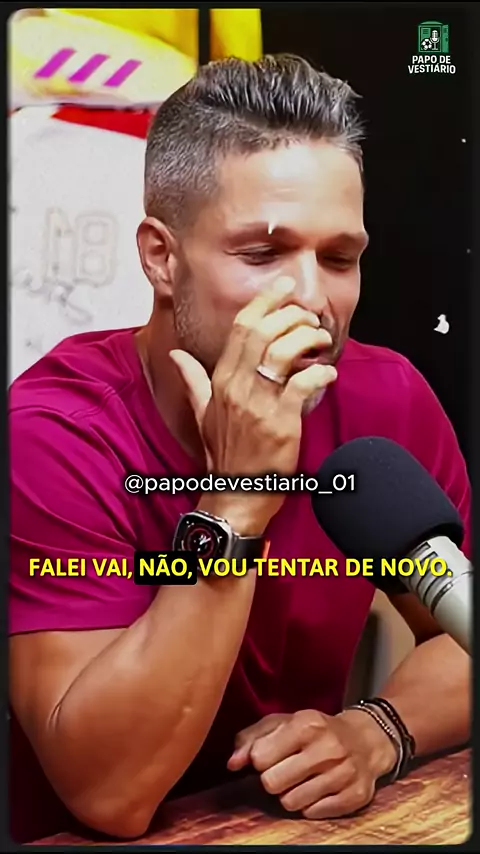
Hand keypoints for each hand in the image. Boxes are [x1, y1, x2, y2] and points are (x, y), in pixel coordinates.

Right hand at [170, 277, 336, 534]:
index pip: (241, 328)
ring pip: (283, 352)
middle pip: (263, 332)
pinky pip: (303, 385)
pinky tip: (328, 375)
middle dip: (290, 315)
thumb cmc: (224, 455)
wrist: (236, 494)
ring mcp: (258, 405)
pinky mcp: (281, 423)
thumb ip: (193, 380)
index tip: (283, 289)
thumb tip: (176, 355)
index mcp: (220, 381)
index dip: (264, 302)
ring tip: (321, 341)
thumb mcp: (202, 414)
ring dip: (308, 339)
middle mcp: (237, 388)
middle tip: (309, 316)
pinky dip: (320, 374)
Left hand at [227, 709, 397, 818]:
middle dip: (273, 780)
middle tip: (284, 771)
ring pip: (291, 803)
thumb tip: (232, 764)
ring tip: (301, 780)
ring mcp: (343, 773)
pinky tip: (317, 790)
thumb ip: (251, 738)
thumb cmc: (315, 731)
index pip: (260, 758)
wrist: (365, 740)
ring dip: (291, 795)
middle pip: (272, 783)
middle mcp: (327, 748)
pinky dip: (311, 806)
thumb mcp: (282, 723)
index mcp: (306, 724)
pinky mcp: (355, 795)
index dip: (260, 760)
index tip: (269, 756)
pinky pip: (315, 813)